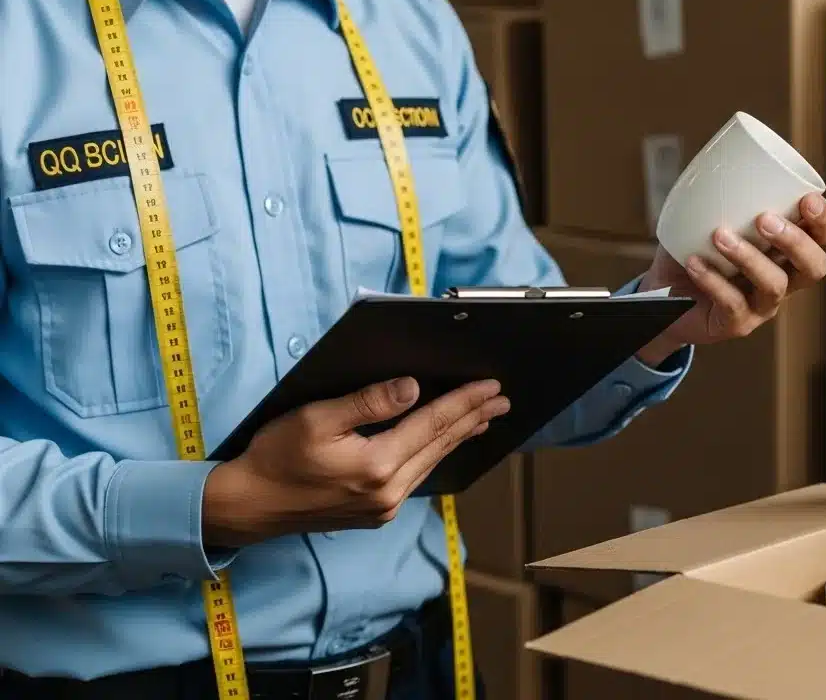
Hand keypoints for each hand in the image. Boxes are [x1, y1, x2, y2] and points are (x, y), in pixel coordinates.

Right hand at [203, 377, 509, 546]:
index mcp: (377, 466)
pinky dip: (434, 455)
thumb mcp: (317, 419)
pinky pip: (416, 477)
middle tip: (501, 400)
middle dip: (473, 419)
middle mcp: (388, 492)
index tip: (491, 387)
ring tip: (483, 419)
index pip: (432, 425)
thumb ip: (368, 402)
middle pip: (440, 445)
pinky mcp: (374, 514)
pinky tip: (443, 445)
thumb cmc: (275, 458)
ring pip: (431, 463)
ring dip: (458, 437)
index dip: (464, 403)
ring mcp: (383, 508)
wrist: (248, 506)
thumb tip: (412, 388)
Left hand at [635, 192, 825, 365]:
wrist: (663, 293)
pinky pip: (733, 303)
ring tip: (719, 235)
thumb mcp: (707, 218)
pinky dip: (714, 280)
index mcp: (785, 251)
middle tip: (765, 220)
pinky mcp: (736, 324)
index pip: (822, 238)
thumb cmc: (692, 250)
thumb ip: (719, 194)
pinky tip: (695, 262)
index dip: (823, 221)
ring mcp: (761, 305)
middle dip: (795, 241)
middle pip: (814, 267)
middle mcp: (783, 279)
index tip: (807, 199)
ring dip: (749, 257)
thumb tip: (716, 158)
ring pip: (774, 285)